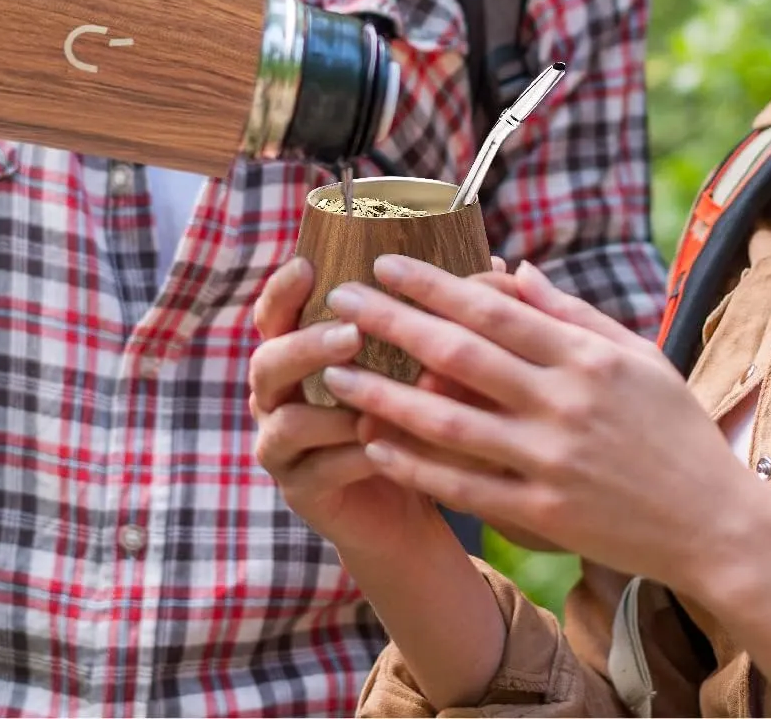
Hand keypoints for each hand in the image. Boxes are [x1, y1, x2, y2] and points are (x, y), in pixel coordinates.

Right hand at [249, 257, 440, 555]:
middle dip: (308, 344)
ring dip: (327, 408)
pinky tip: (379, 447)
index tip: (309, 265)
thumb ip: (448, 315)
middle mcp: (278, 394)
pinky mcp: (301, 491)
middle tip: (351, 332)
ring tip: (366, 403)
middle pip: (268, 361)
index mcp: (298, 350)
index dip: (284, 289)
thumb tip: (502, 267)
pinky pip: (316, 470)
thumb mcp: (425, 362)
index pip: (275, 311)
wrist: (404, 505)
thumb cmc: (416, 415)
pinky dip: (348, 456)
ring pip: (285, 420)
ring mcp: (282, 445)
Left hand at [319, 255, 760, 594]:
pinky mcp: (543, 514)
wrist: (716, 525)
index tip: (384, 264)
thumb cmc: (674, 429)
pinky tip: (373, 443)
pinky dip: (414, 464)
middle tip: (340, 300)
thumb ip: (570, 313)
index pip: (492, 308)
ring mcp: (550, 461)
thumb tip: (513, 270)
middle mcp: (564, 403)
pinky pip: (463, 486)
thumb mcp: (635, 356)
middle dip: (392, 322)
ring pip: (449, 422)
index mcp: (585, 356)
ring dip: (385, 394)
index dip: (432, 284)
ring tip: (335, 372)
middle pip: (459, 353)